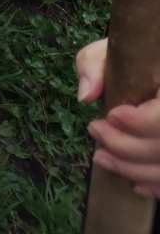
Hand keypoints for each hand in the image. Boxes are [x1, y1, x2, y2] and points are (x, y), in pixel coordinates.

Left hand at [78, 38, 159, 197]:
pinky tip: (134, 183)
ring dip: (133, 170)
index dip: (140, 122)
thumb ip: (92, 66)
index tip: (111, 115)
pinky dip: (154, 185)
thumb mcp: (106, 53)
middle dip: (126, 147)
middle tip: (94, 131)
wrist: (145, 72)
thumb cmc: (125, 62)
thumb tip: (85, 96)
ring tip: (100, 158)